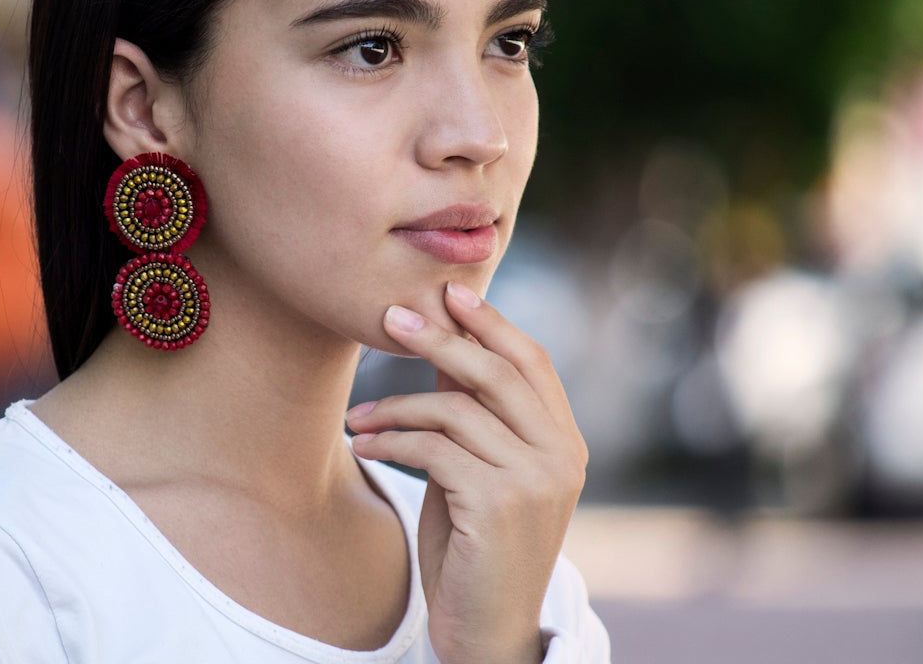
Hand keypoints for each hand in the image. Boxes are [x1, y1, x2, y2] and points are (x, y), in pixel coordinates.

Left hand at [346, 281, 587, 663]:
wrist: (487, 631)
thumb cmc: (477, 549)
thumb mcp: (478, 472)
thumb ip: (472, 414)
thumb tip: (445, 346)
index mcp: (564, 443)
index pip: (532, 362)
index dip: (491, 322)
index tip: (448, 292)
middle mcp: (561, 456)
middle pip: (496, 373)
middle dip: (440, 339)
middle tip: (391, 316)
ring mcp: (536, 480)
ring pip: (455, 410)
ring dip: (395, 405)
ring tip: (358, 417)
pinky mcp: (500, 504)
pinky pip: (433, 449)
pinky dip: (391, 439)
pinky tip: (364, 443)